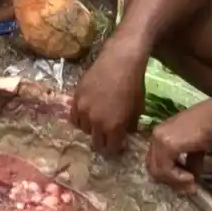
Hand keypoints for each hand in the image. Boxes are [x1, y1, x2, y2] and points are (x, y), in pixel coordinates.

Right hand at [70, 38, 148, 153]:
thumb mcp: (138, 108)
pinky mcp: (76, 98)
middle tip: (107, 137)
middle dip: (102, 142)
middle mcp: (96, 122)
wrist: (119, 62)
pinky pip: (74, 116)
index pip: (110, 148)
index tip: (116, 145)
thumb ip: (130, 124)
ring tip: (96, 123)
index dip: (114, 149)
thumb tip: (126, 132)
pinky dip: (80, 119)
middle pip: (95, 142)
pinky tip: (86, 114)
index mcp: (113, 126)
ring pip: (83, 129)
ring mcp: (83, 110)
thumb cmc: (133, 85)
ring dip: (90, 129)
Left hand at [145, 102, 211, 193]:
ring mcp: (159, 139)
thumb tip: (190, 182)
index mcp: (160, 134)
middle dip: (169, 180)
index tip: (184, 182)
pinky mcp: (166, 145)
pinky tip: (190, 177)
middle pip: (153, 166)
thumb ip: (188, 164)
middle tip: (186, 188)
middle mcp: (156, 135)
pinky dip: (177, 177)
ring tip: (191, 184)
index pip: (154, 159)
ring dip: (175, 181)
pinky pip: (166, 169)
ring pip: (158, 170)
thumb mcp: (195, 149)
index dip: (167, 174)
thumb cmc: (209, 129)